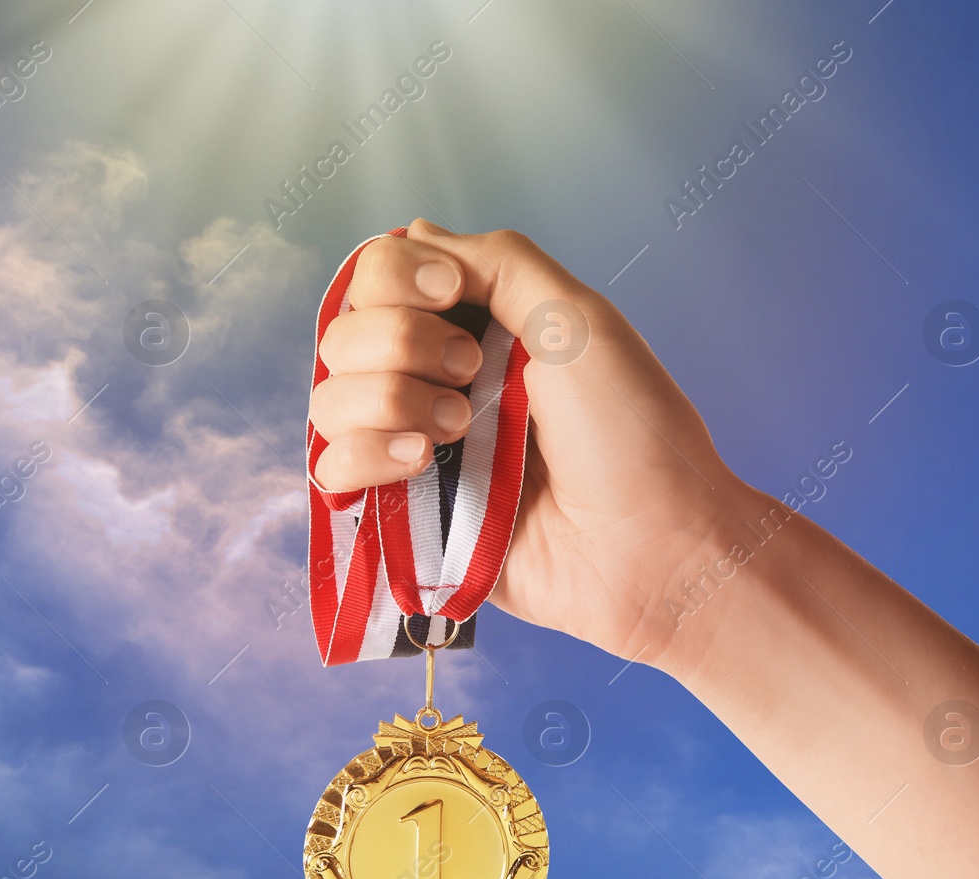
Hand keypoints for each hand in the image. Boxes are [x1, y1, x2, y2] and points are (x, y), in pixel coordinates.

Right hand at [309, 218, 749, 664]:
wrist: (648, 545)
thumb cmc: (632, 432)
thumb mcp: (576, 317)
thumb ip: (496, 262)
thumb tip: (414, 233)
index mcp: (475, 326)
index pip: (377, 275)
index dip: (395, 278)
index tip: (450, 296)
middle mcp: (434, 380)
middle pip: (345, 333)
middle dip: (399, 345)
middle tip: (472, 375)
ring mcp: (414, 447)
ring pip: (330, 400)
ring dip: (389, 403)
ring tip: (458, 434)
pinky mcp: (404, 512)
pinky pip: (332, 470)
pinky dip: (364, 456)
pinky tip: (419, 465)